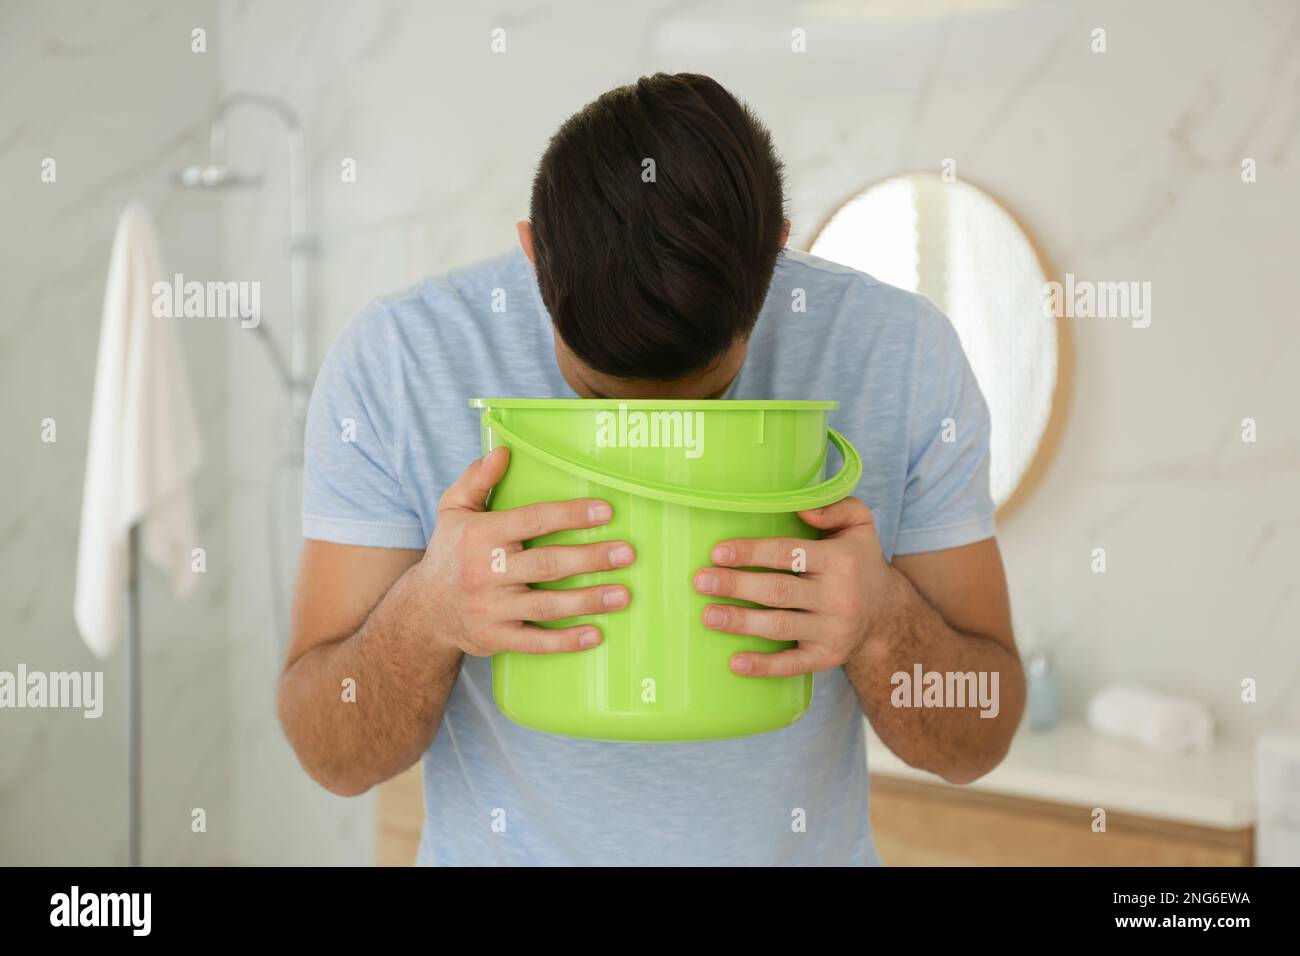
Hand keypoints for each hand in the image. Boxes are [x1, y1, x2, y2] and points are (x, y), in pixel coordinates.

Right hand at [420, 446, 634, 655]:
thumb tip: (503, 451)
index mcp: (480, 535)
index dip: (570, 516)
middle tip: (626, 553)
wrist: (423, 610)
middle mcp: (486, 572)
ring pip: (546, 606)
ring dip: (587, 601)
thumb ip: (476, 479)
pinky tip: (595, 635)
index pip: (532, 521)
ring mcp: (491, 608)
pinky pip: (535, 642)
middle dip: (590, 558)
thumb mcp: (453, 510)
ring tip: (623, 594)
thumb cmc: (449, 552)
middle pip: (546, 565)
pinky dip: (565, 642)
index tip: (605, 512)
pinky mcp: (495, 638)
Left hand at [693, 496, 896, 676]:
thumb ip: (834, 507)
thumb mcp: (859, 525)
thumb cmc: (858, 561)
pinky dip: (764, 666)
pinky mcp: (826, 657)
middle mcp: (838, 597)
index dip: (751, 553)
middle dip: (736, 586)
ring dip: (741, 622)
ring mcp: (832, 630)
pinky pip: (792, 664)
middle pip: (779, 591)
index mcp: (840, 561)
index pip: (788, 554)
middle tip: (701, 582)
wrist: (886, 614)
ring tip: (708, 616)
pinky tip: (735, 662)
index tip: (717, 553)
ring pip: (780, 627)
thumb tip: (800, 506)